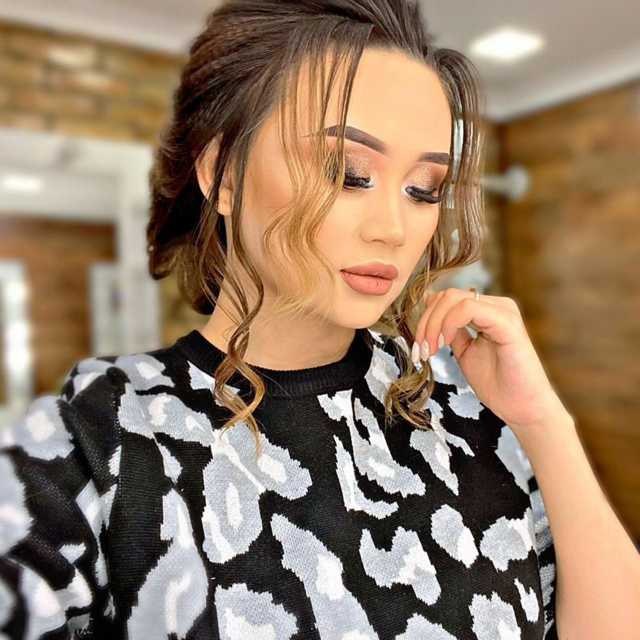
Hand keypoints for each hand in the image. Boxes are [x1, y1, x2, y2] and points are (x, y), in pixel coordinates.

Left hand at [413, 287, 567, 433]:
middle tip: (421, 351)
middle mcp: (496, 306)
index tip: (419, 349)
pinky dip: (449, 323)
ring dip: (433, 324)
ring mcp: (503, 312)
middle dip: (425, 322)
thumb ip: (450, 331)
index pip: (446, 299)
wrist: (520, 407)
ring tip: (432, 350)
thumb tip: (429, 311)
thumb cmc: (496, 383)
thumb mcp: (464, 351)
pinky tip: (444, 343)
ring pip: (453, 298)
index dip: (425, 319)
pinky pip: (469, 308)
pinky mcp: (508, 323)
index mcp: (487, 311)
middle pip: (446, 296)